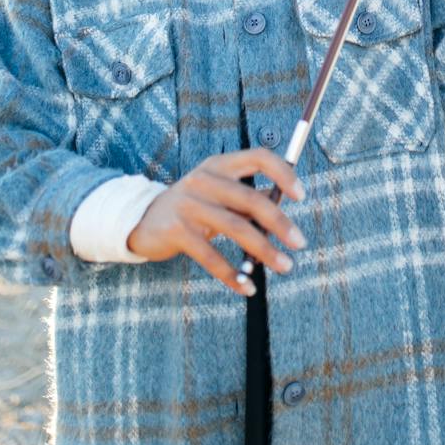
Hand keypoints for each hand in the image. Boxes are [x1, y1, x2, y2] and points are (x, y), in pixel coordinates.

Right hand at [126, 148, 306, 296]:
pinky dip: (232, 274)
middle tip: (300, 243)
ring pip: (235, 228)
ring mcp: (188, 204)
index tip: (301, 196)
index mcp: (219, 164)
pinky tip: (247, 287)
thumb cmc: (193, 206)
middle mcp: (204, 179)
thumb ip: (249, 198)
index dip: (283, 174)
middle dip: (279, 223)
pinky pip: (210, 256)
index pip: (258, 157)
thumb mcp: (219, 194)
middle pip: (250, 198)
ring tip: (284, 266)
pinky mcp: (176, 231)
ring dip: (264, 250)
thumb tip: (285, 209)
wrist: (143, 220)